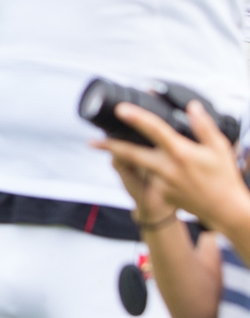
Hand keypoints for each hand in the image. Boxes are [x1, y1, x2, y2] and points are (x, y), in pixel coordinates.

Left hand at [95, 100, 249, 233]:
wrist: (226, 211)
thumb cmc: (224, 178)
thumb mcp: (219, 148)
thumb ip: (203, 126)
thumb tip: (192, 107)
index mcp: (180, 153)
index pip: (154, 130)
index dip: (137, 118)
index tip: (120, 110)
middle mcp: (167, 168)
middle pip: (131, 153)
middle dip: (109, 146)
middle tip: (91, 141)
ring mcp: (163, 183)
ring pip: (140, 165)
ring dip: (127, 157)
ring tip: (109, 146)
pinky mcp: (164, 193)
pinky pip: (154, 178)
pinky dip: (154, 171)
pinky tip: (163, 171)